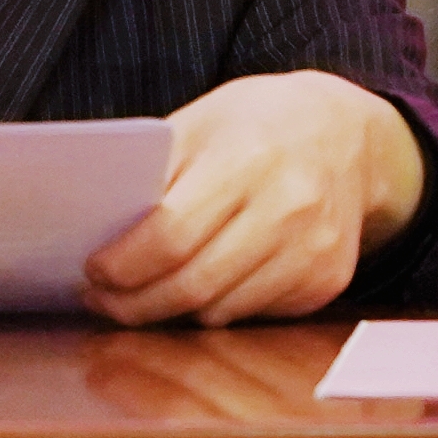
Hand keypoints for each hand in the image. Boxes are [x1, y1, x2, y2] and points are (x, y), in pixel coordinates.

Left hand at [83, 70, 426, 327]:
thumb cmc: (256, 124)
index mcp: (247, 157)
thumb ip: (154, 176)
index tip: (91, 273)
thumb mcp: (200, 123)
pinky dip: (215, 308)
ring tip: (137, 298)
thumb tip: (97, 232)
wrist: (346, 134)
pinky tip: (195, 288)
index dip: (124, 265)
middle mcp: (288, 207)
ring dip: (170, 312)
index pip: (172, 235)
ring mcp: (313, 249)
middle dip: (135, 303)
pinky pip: (253, 314)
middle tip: (101, 301)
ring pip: (221, 310)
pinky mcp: (328, 280)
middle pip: (194, 284)